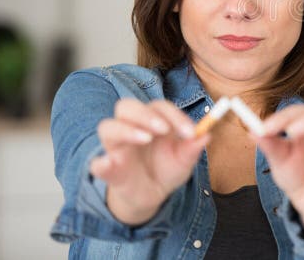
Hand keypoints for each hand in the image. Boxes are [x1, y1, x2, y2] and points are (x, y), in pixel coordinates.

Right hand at [89, 98, 206, 225]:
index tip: (190, 132)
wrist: (152, 196)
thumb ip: (193, 149)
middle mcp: (131, 128)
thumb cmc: (167, 170)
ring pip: (108, 127)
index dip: (174, 115)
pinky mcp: (108, 169)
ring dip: (126, 129)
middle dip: (145, 114)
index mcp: (153, 121)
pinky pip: (96, 163)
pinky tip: (110, 163)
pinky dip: (101, 163)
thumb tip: (206, 135)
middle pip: (127, 107)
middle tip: (163, 129)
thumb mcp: (184, 161)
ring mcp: (116, 147)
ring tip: (146, 139)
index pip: (159, 107)